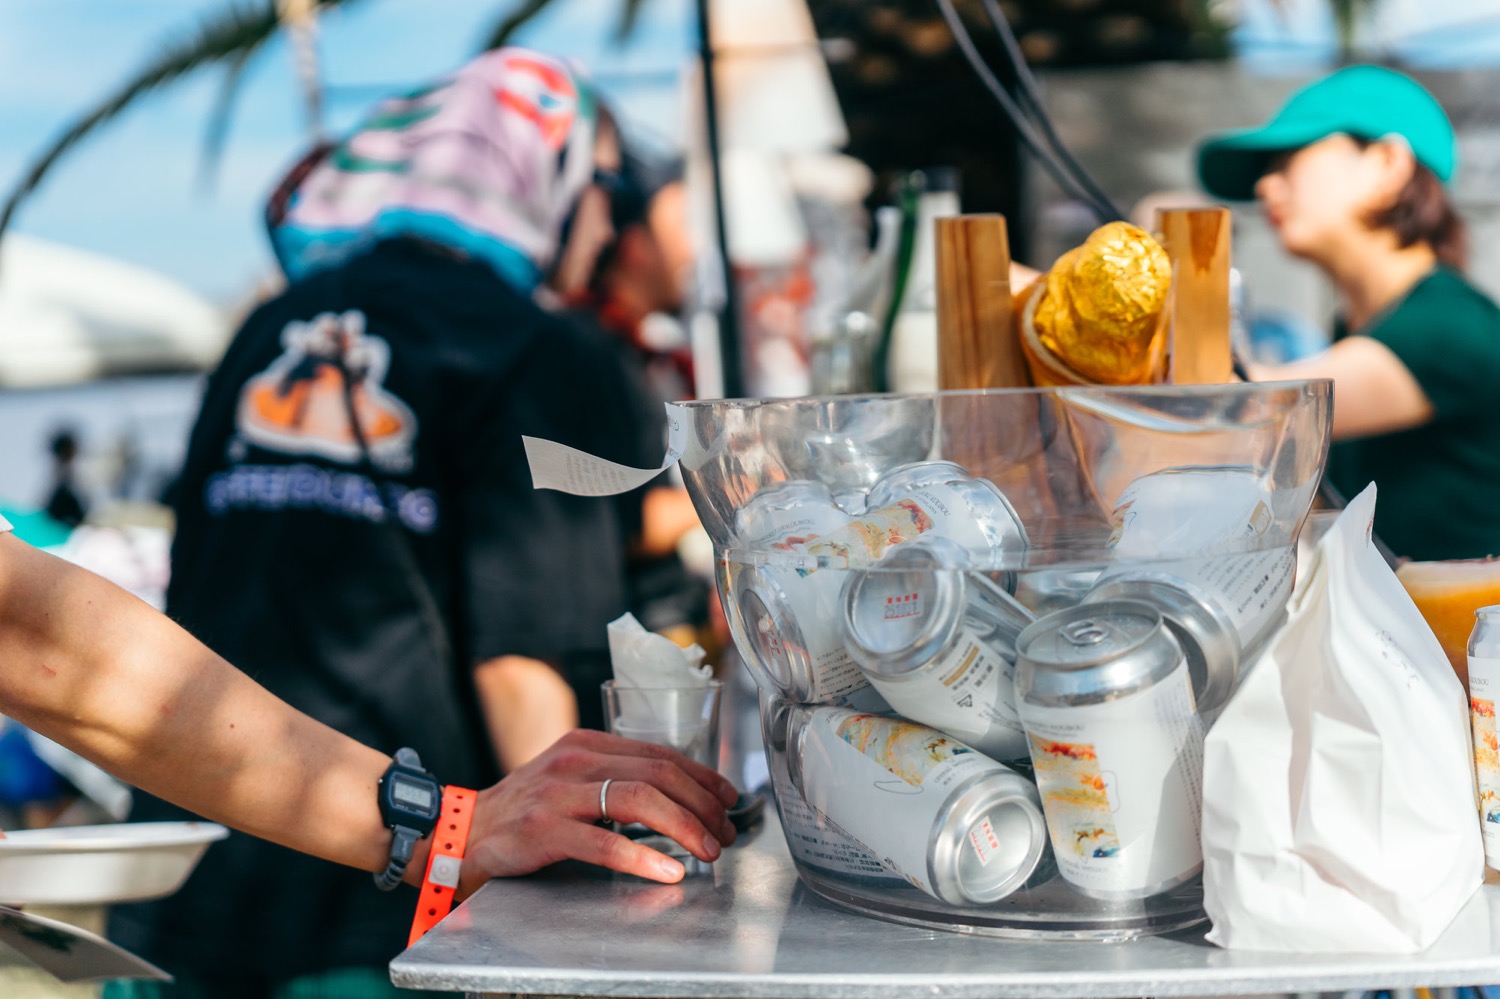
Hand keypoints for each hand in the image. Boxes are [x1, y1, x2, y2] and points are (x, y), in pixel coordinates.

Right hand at [456, 729, 738, 897]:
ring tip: (707, 850)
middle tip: (725, 833)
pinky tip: (668, 870)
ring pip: (639, 800)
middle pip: (659, 773)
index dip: (703, 777)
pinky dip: (643, 857)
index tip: (729, 799)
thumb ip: (613, 780)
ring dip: (685, 826)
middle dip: (703, 804)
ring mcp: (558, 793)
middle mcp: (575, 759)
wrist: (459, 833)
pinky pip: (604, 841)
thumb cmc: (523, 813)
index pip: (661, 753)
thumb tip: (677, 798)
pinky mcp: (543, 829)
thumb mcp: (570, 781)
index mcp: (587, 744)